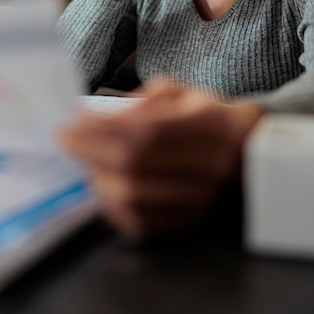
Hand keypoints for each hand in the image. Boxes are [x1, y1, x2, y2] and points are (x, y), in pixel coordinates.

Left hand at [59, 80, 261, 236]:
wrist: (246, 147)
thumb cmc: (205, 113)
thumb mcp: (179, 92)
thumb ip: (141, 101)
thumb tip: (99, 118)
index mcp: (205, 122)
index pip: (142, 130)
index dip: (101, 130)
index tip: (71, 124)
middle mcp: (207, 162)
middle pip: (133, 163)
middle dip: (90, 151)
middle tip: (68, 141)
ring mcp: (200, 195)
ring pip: (135, 196)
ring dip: (98, 177)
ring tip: (86, 161)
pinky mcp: (192, 217)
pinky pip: (143, 221)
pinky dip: (113, 206)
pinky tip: (103, 187)